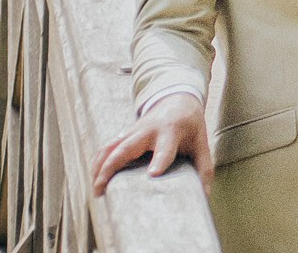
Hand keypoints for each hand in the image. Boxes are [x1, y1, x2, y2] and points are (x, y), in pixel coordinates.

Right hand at [91, 100, 213, 196]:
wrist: (178, 99)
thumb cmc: (190, 126)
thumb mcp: (201, 143)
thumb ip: (203, 169)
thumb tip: (203, 198)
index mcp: (171, 131)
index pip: (165, 148)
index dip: (160, 160)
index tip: (153, 174)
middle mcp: (149, 129)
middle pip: (127, 146)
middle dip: (113, 165)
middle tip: (102, 187)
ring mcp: (134, 130)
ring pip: (111, 146)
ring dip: (100, 165)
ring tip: (95, 189)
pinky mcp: (125, 133)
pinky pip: (107, 146)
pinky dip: (98, 161)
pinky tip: (93, 178)